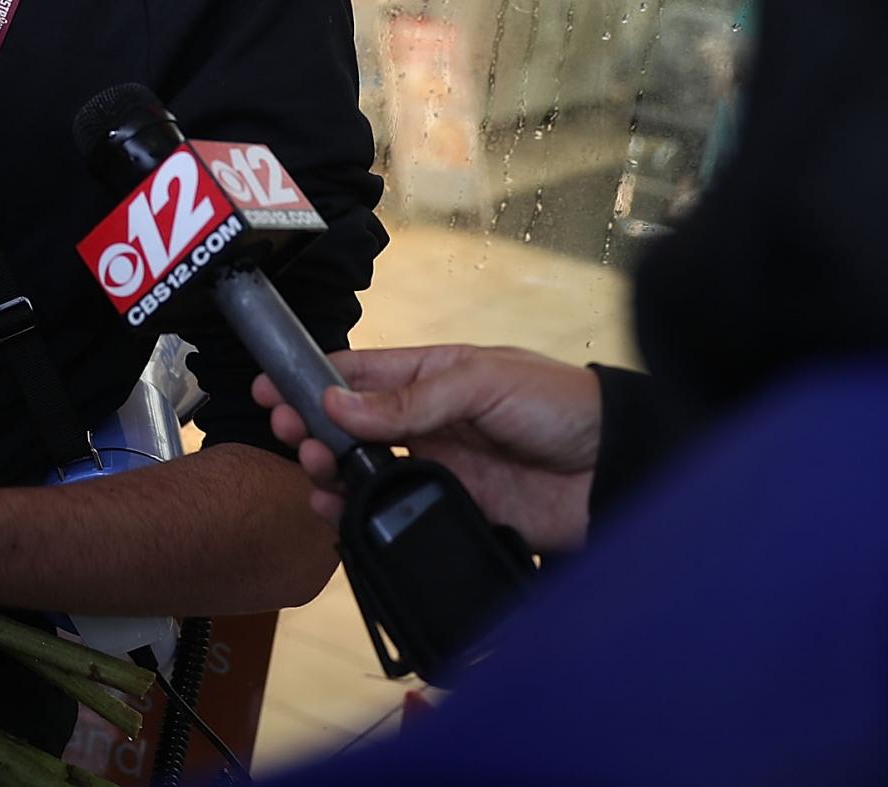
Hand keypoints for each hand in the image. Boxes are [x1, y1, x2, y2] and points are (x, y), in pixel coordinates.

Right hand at [255, 345, 601, 552]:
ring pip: (363, 470)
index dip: (310, 378)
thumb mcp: (480, 382)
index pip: (358, 372)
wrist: (618, 469)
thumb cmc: (558, 405)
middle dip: (311, 427)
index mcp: (432, 374)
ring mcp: (438, 467)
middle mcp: (427, 421)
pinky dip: (358, 514)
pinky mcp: (452, 510)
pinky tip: (335, 512)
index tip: (269, 387)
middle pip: (350, 425)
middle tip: (288, 436)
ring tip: (311, 472)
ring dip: (328, 470)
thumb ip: (408, 399)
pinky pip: (393, 512)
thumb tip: (336, 405)